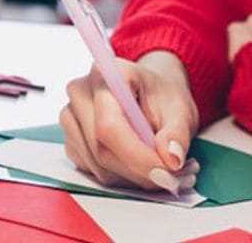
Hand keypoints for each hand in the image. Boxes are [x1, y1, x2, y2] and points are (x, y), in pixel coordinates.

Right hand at [58, 50, 200, 194]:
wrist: (150, 93)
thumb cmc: (162, 96)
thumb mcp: (181, 110)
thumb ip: (178, 133)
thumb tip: (172, 158)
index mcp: (107, 74)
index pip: (109, 125)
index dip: (136, 155)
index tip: (164, 173)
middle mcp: (81, 93)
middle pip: (101, 149)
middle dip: (138, 170)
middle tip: (171, 177)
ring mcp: (71, 117)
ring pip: (98, 166)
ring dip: (132, 177)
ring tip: (160, 169)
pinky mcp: (71, 140)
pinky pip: (93, 171)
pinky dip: (120, 176)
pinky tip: (139, 165)